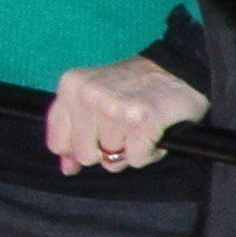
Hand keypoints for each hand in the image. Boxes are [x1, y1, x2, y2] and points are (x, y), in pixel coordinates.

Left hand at [46, 56, 210, 172]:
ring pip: (112, 159)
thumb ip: (74, 132)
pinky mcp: (142, 119)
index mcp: (72, 87)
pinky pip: (136, 159)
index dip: (80, 148)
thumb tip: (67, 168)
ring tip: (141, 128)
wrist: (178, 68)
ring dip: (131, 150)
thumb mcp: (94, 99)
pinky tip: (154, 133)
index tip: (97, 138)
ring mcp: (115, 106)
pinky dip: (149, 153)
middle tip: (124, 130)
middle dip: (107, 151)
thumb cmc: (135, 87)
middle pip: (86, 155)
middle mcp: (89, 94)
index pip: (58, 143)